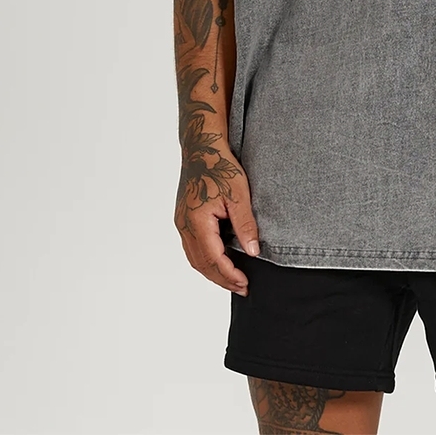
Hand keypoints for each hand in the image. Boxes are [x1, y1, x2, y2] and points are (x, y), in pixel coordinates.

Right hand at [175, 148, 259, 295]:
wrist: (201, 147)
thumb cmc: (220, 166)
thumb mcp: (239, 194)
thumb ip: (245, 224)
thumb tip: (253, 252)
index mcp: (197, 221)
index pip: (213, 259)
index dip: (229, 275)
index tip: (245, 284)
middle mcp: (184, 225)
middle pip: (201, 264)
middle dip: (221, 279)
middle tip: (242, 288)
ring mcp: (181, 222)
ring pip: (194, 257)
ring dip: (212, 271)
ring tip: (233, 278)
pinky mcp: (183, 217)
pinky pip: (192, 246)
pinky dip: (205, 258)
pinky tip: (220, 259)